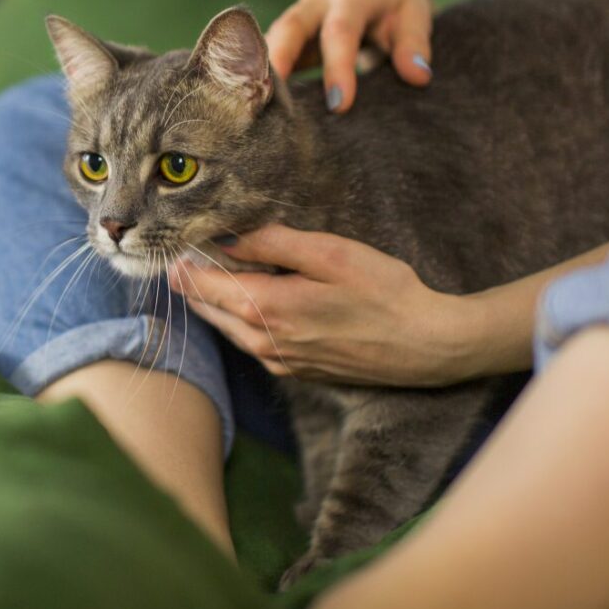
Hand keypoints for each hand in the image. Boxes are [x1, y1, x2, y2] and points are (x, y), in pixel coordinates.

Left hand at [168, 225, 477, 386]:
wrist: (426, 346)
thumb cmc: (384, 292)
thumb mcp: (329, 252)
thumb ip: (272, 242)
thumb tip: (226, 238)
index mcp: (264, 308)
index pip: (196, 285)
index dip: (183, 259)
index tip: (182, 238)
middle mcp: (261, 342)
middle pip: (204, 307)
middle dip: (193, 278)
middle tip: (195, 247)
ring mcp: (276, 361)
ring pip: (224, 327)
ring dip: (215, 299)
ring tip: (221, 266)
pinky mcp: (293, 371)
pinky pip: (249, 341)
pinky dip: (239, 317)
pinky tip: (256, 295)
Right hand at [265, 0, 433, 112]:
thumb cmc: (399, 4)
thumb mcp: (416, 14)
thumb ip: (415, 44)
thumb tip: (418, 75)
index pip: (341, 31)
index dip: (337, 68)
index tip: (338, 106)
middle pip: (291, 28)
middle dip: (278, 62)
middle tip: (269, 101)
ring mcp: (298, 14)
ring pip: (272, 39)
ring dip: (261, 70)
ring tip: (254, 108)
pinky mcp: (288, 32)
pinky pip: (269, 52)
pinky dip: (261, 74)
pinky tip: (256, 104)